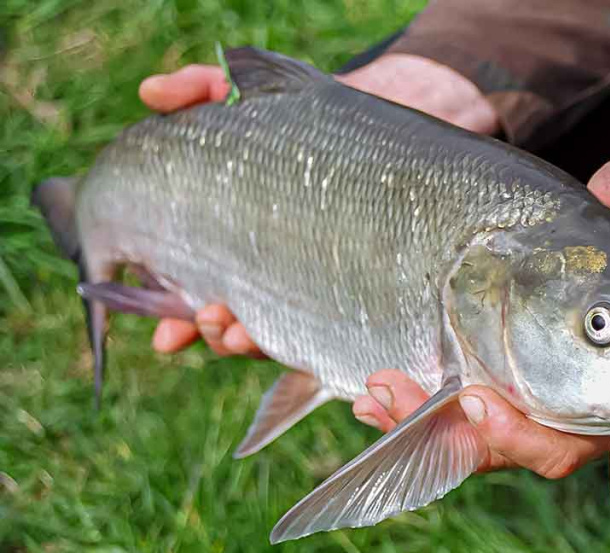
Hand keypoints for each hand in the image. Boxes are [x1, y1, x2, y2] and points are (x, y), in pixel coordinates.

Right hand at [146, 53, 498, 355]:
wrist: (395, 123)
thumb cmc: (312, 121)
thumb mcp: (253, 95)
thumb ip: (200, 90)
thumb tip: (150, 93)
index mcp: (239, 250)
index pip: (200, 298)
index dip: (177, 325)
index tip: (163, 334)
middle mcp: (275, 280)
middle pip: (235, 327)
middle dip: (214, 334)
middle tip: (211, 317)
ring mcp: (318, 290)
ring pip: (278, 336)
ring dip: (249, 341)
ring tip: (237, 328)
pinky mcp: (363, 292)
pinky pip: (336, 332)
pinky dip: (310, 338)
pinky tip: (291, 328)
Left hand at [353, 158, 609, 477]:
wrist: (596, 298)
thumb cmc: (607, 282)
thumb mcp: (606, 253)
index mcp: (593, 405)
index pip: (557, 443)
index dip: (518, 432)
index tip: (477, 397)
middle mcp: (547, 423)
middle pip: (494, 451)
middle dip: (445, 428)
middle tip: (393, 387)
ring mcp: (508, 418)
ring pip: (461, 443)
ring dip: (413, 419)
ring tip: (374, 389)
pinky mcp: (476, 406)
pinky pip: (441, 425)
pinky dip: (405, 414)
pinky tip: (367, 397)